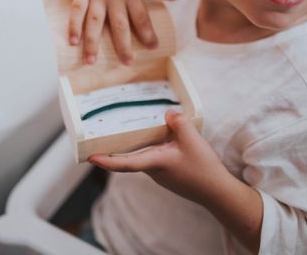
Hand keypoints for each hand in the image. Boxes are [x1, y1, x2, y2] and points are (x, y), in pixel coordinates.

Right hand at [60, 0, 179, 64]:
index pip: (142, 17)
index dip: (148, 33)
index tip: (154, 47)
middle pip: (119, 24)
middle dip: (123, 45)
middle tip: (127, 63)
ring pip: (94, 22)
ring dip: (92, 42)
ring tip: (91, 62)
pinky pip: (76, 10)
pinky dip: (73, 25)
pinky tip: (71, 42)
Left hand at [90, 111, 263, 251]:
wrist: (217, 192)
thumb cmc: (203, 168)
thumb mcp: (192, 139)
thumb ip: (178, 122)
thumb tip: (167, 114)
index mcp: (155, 163)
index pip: (124, 163)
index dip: (106, 160)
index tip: (89, 157)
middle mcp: (154, 171)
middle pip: (130, 158)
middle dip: (116, 148)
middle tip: (101, 135)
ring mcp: (161, 175)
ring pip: (144, 157)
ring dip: (136, 145)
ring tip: (130, 127)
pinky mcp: (169, 174)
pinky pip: (155, 158)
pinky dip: (152, 147)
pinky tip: (160, 136)